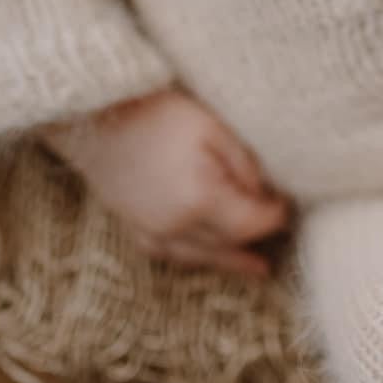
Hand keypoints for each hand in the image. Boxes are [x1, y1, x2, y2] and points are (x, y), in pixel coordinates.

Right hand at [40, 88, 291, 277]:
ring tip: (257, 268)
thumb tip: (264, 195)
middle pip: (228, 243)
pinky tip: (209, 254)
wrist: (95, 116)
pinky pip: (172, 254)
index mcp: (199, 198)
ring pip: (201, 256)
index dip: (274, 216)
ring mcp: (151, 232)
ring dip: (230, 260)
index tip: (288, 205)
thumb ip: (244, 165)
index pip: (250, 222)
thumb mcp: (213, 127)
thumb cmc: (158, 113)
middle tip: (281, 232)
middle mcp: (175, 225)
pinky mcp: (134, 229)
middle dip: (256, 238)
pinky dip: (196, 256)